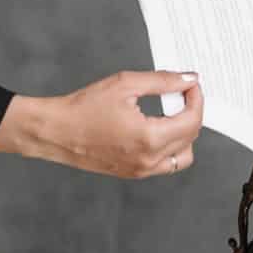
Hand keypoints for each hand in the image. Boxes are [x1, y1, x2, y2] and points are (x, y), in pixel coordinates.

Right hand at [0, 71, 203, 177]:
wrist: (55, 131)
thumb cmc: (83, 108)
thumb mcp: (125, 84)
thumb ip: (162, 81)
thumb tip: (188, 79)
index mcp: (149, 138)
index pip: (192, 121)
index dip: (196, 98)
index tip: (190, 84)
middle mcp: (149, 159)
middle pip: (191, 137)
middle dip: (191, 111)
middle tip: (179, 92)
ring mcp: (141, 170)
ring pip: (182, 155)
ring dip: (183, 133)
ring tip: (167, 112)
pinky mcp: (133, 173)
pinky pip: (164, 163)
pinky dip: (168, 146)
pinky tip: (154, 126)